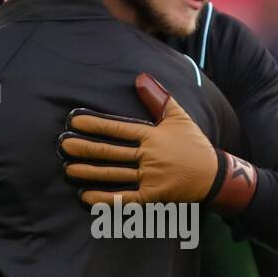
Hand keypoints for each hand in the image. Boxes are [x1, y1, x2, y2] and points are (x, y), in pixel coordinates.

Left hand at [59, 72, 218, 206]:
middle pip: (111, 152)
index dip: (95, 125)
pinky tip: (86, 197)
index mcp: (152, 135)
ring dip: (90, 172)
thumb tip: (140, 77)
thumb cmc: (193, 145)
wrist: (214, 176)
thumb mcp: (178, 117)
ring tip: (68, 170)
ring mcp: (150, 178)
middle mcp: (149, 156)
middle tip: (63, 145)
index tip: (74, 121)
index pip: (118, 129)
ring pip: (114, 174)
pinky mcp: (152, 196)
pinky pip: (125, 199)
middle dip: (85, 148)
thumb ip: (157, 98)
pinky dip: (105, 199)